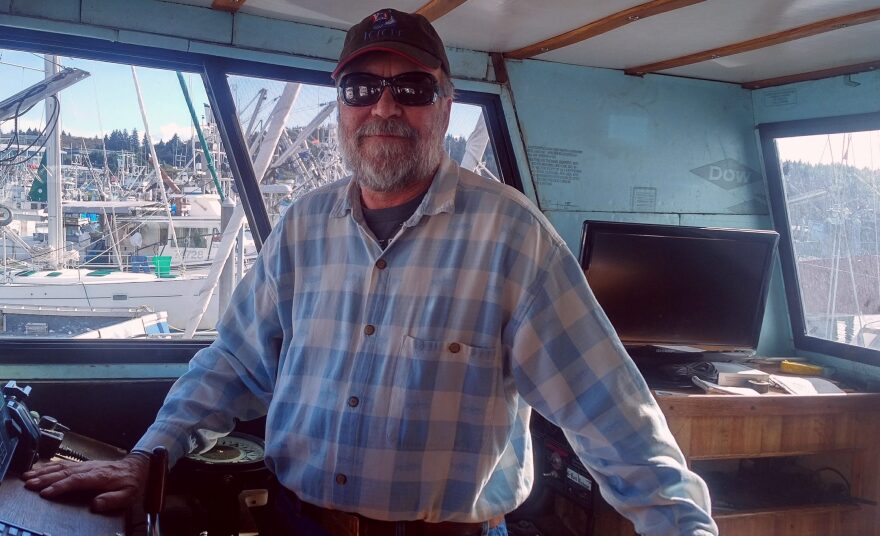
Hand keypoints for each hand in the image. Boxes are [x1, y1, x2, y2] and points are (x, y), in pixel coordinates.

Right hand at [22, 453, 149, 512]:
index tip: (46, 493)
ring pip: (61, 467)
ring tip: (28, 477)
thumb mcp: (128, 494)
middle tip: (29, 485)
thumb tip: (96, 505)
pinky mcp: (82, 465)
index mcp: (98, 476)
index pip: (76, 480)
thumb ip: (112, 500)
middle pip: (64, 472)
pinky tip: (38, 469)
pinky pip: (63, 464)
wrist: (136, 467)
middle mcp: (89, 469)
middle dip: (45, 479)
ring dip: (43, 472)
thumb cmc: (131, 482)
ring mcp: (85, 466)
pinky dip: (48, 467)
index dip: (60, 486)